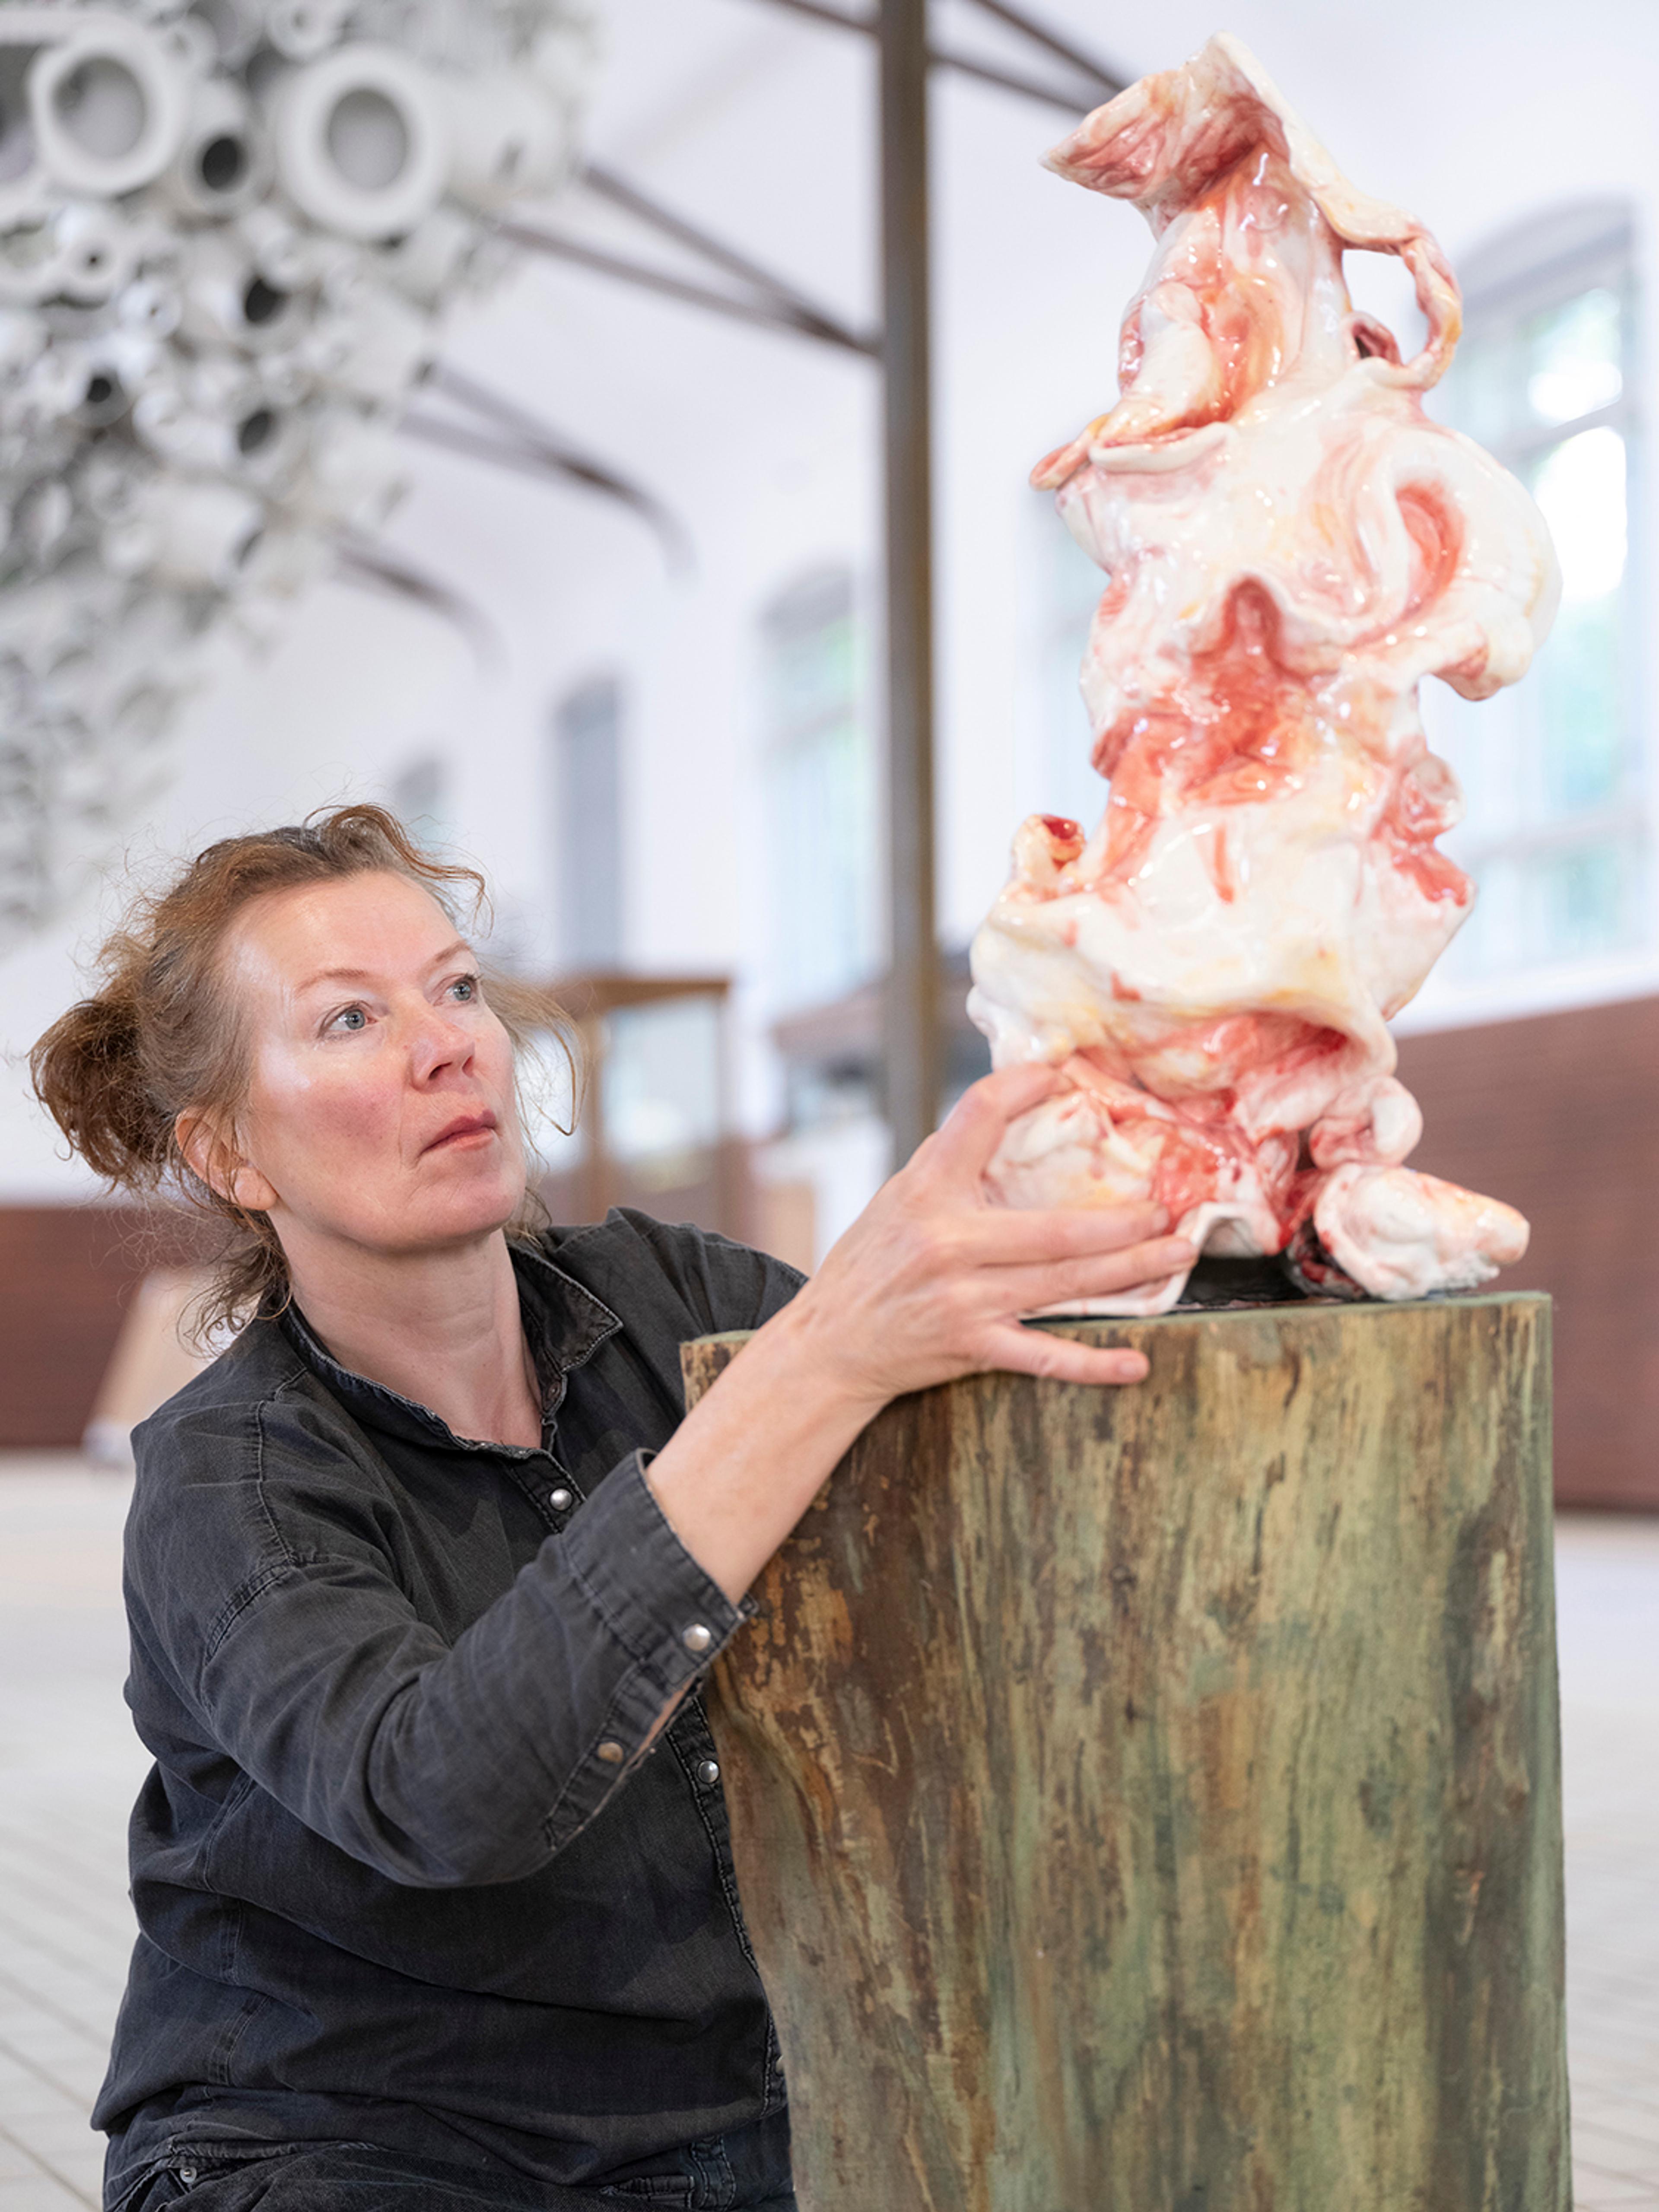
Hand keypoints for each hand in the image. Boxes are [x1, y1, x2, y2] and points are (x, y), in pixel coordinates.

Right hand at [783, 1062, 1195, 1403]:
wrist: (829, 1344)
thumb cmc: (867, 1264)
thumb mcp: (896, 1199)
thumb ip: (947, 1164)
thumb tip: (1004, 1119)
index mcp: (926, 1190)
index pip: (980, 1115)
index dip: (1024, 1086)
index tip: (1062, 1074)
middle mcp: (948, 1241)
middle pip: (1056, 1227)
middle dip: (1124, 1222)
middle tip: (1170, 1211)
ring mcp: (963, 1298)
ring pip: (1064, 1282)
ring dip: (1131, 1271)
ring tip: (1177, 1255)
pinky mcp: (971, 1345)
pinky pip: (1044, 1357)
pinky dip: (1093, 1365)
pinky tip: (1135, 1363)